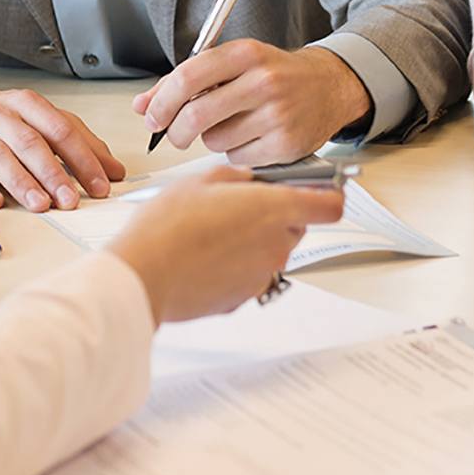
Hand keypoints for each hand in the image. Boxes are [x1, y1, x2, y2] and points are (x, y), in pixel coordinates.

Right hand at [0, 73, 125, 212]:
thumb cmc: (1, 119)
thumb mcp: (41, 120)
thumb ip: (79, 142)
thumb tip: (114, 170)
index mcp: (28, 104)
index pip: (61, 129)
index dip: (83, 158)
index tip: (101, 184)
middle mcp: (0, 116)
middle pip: (31, 143)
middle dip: (53, 173)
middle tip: (71, 200)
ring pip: (0, 156)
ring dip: (21, 182)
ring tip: (40, 204)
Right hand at [107, 167, 344, 323]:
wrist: (143, 275)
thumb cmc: (166, 228)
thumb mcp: (199, 181)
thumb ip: (235, 177)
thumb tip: (246, 181)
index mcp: (272, 209)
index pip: (330, 206)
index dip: (329, 194)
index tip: (322, 188)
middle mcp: (275, 245)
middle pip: (296, 225)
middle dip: (275, 213)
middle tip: (240, 204)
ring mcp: (261, 275)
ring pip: (272, 249)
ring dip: (254, 239)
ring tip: (213, 230)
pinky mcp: (243, 297)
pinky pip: (251, 272)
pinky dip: (236, 263)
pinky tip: (205, 254)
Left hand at [131, 41, 371, 165]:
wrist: (328, 87)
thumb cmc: (274, 74)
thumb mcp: (233, 64)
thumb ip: (185, 82)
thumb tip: (143, 105)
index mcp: (245, 53)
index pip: (188, 77)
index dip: (161, 102)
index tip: (151, 117)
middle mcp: (263, 81)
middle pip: (196, 115)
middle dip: (175, 131)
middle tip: (175, 134)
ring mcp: (277, 114)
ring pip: (215, 140)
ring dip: (212, 138)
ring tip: (232, 124)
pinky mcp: (286, 144)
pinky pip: (238, 158)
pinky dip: (236, 152)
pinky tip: (252, 136)